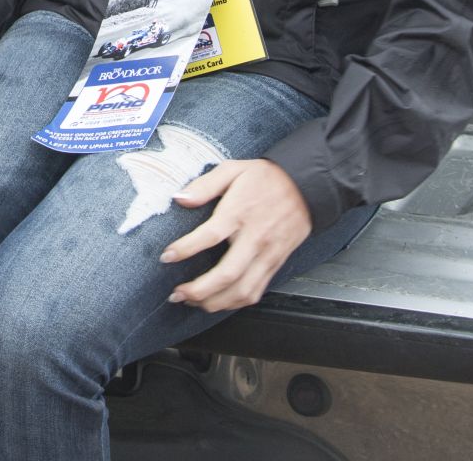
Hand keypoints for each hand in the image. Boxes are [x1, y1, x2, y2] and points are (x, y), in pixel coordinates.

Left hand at [160, 159, 310, 311]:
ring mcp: (268, 254)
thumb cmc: (266, 178)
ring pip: (242, 290)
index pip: (210, 236)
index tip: (167, 257)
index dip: (185, 249)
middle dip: (199, 290)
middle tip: (177, 294)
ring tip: (193, 302)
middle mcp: (255, 237)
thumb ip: (204, 185)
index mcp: (240, 212)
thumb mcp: (233, 169)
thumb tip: (180, 198)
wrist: (306, 185)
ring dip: (215, 302)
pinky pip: (256, 291)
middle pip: (227, 274)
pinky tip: (219, 301)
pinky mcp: (276, 263)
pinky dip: (235, 302)